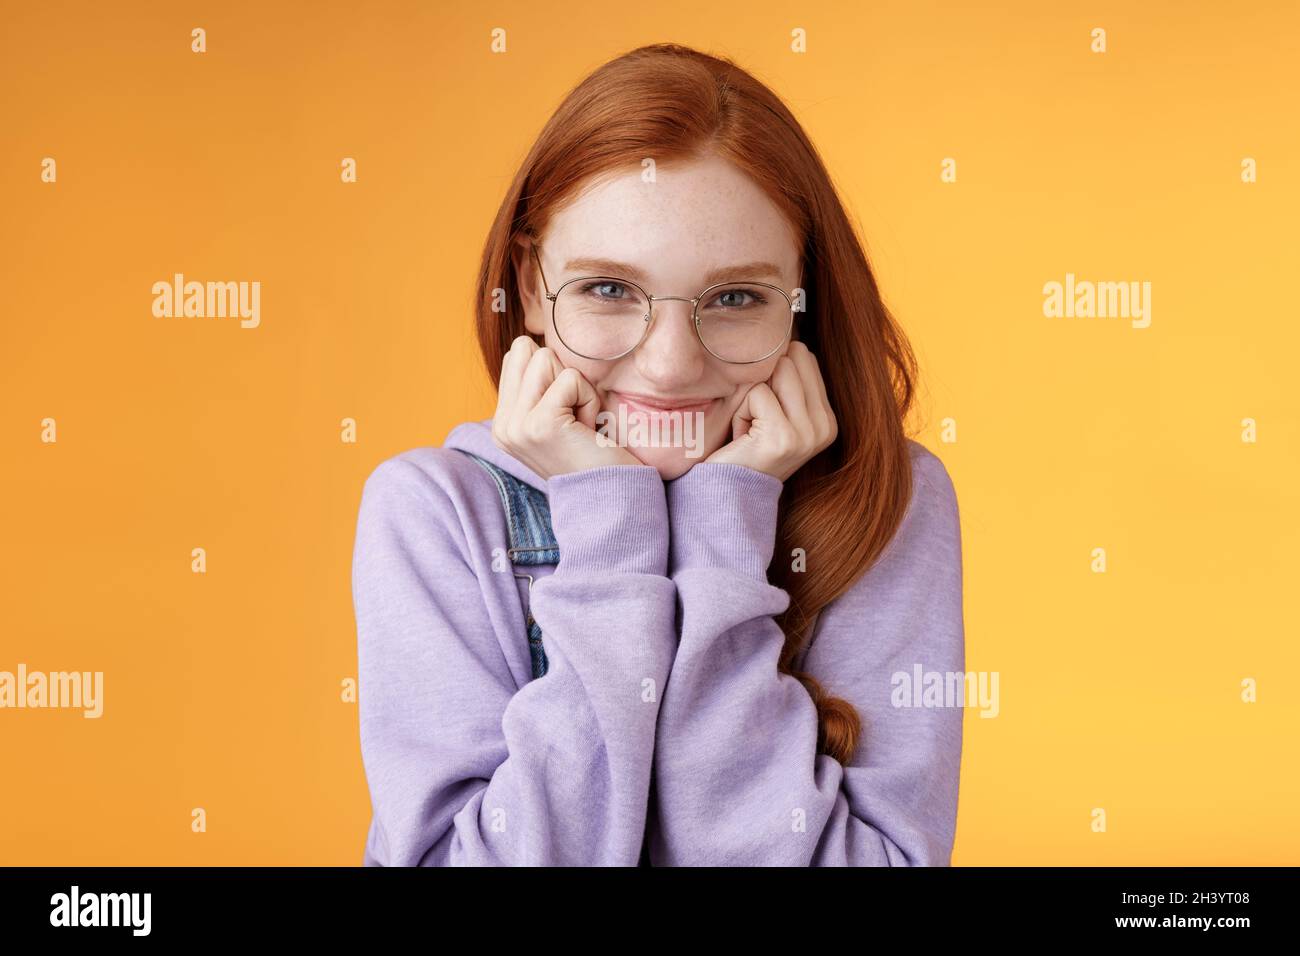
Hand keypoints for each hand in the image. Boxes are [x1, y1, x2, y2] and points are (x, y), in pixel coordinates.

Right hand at [492, 335, 641, 479]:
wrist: (612, 499)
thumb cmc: (596, 454)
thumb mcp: (558, 416)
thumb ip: (538, 385)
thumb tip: (532, 341)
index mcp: (503, 422)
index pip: (517, 354)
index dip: (553, 372)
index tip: (566, 413)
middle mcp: (502, 425)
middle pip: (528, 350)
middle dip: (562, 375)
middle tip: (575, 417)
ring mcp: (516, 426)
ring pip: (546, 359)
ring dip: (577, 388)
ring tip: (581, 424)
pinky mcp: (539, 425)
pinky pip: (571, 379)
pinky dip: (589, 400)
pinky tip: (589, 430)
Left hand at [704, 341, 837, 481]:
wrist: (726, 491)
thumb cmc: (743, 446)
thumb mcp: (775, 411)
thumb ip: (787, 378)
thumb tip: (787, 334)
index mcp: (827, 419)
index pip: (805, 356)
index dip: (773, 374)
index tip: (766, 411)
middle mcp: (825, 427)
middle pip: (791, 359)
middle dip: (762, 383)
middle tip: (755, 420)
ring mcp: (808, 433)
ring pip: (775, 372)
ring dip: (751, 397)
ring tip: (750, 428)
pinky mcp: (785, 437)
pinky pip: (756, 393)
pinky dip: (740, 412)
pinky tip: (743, 439)